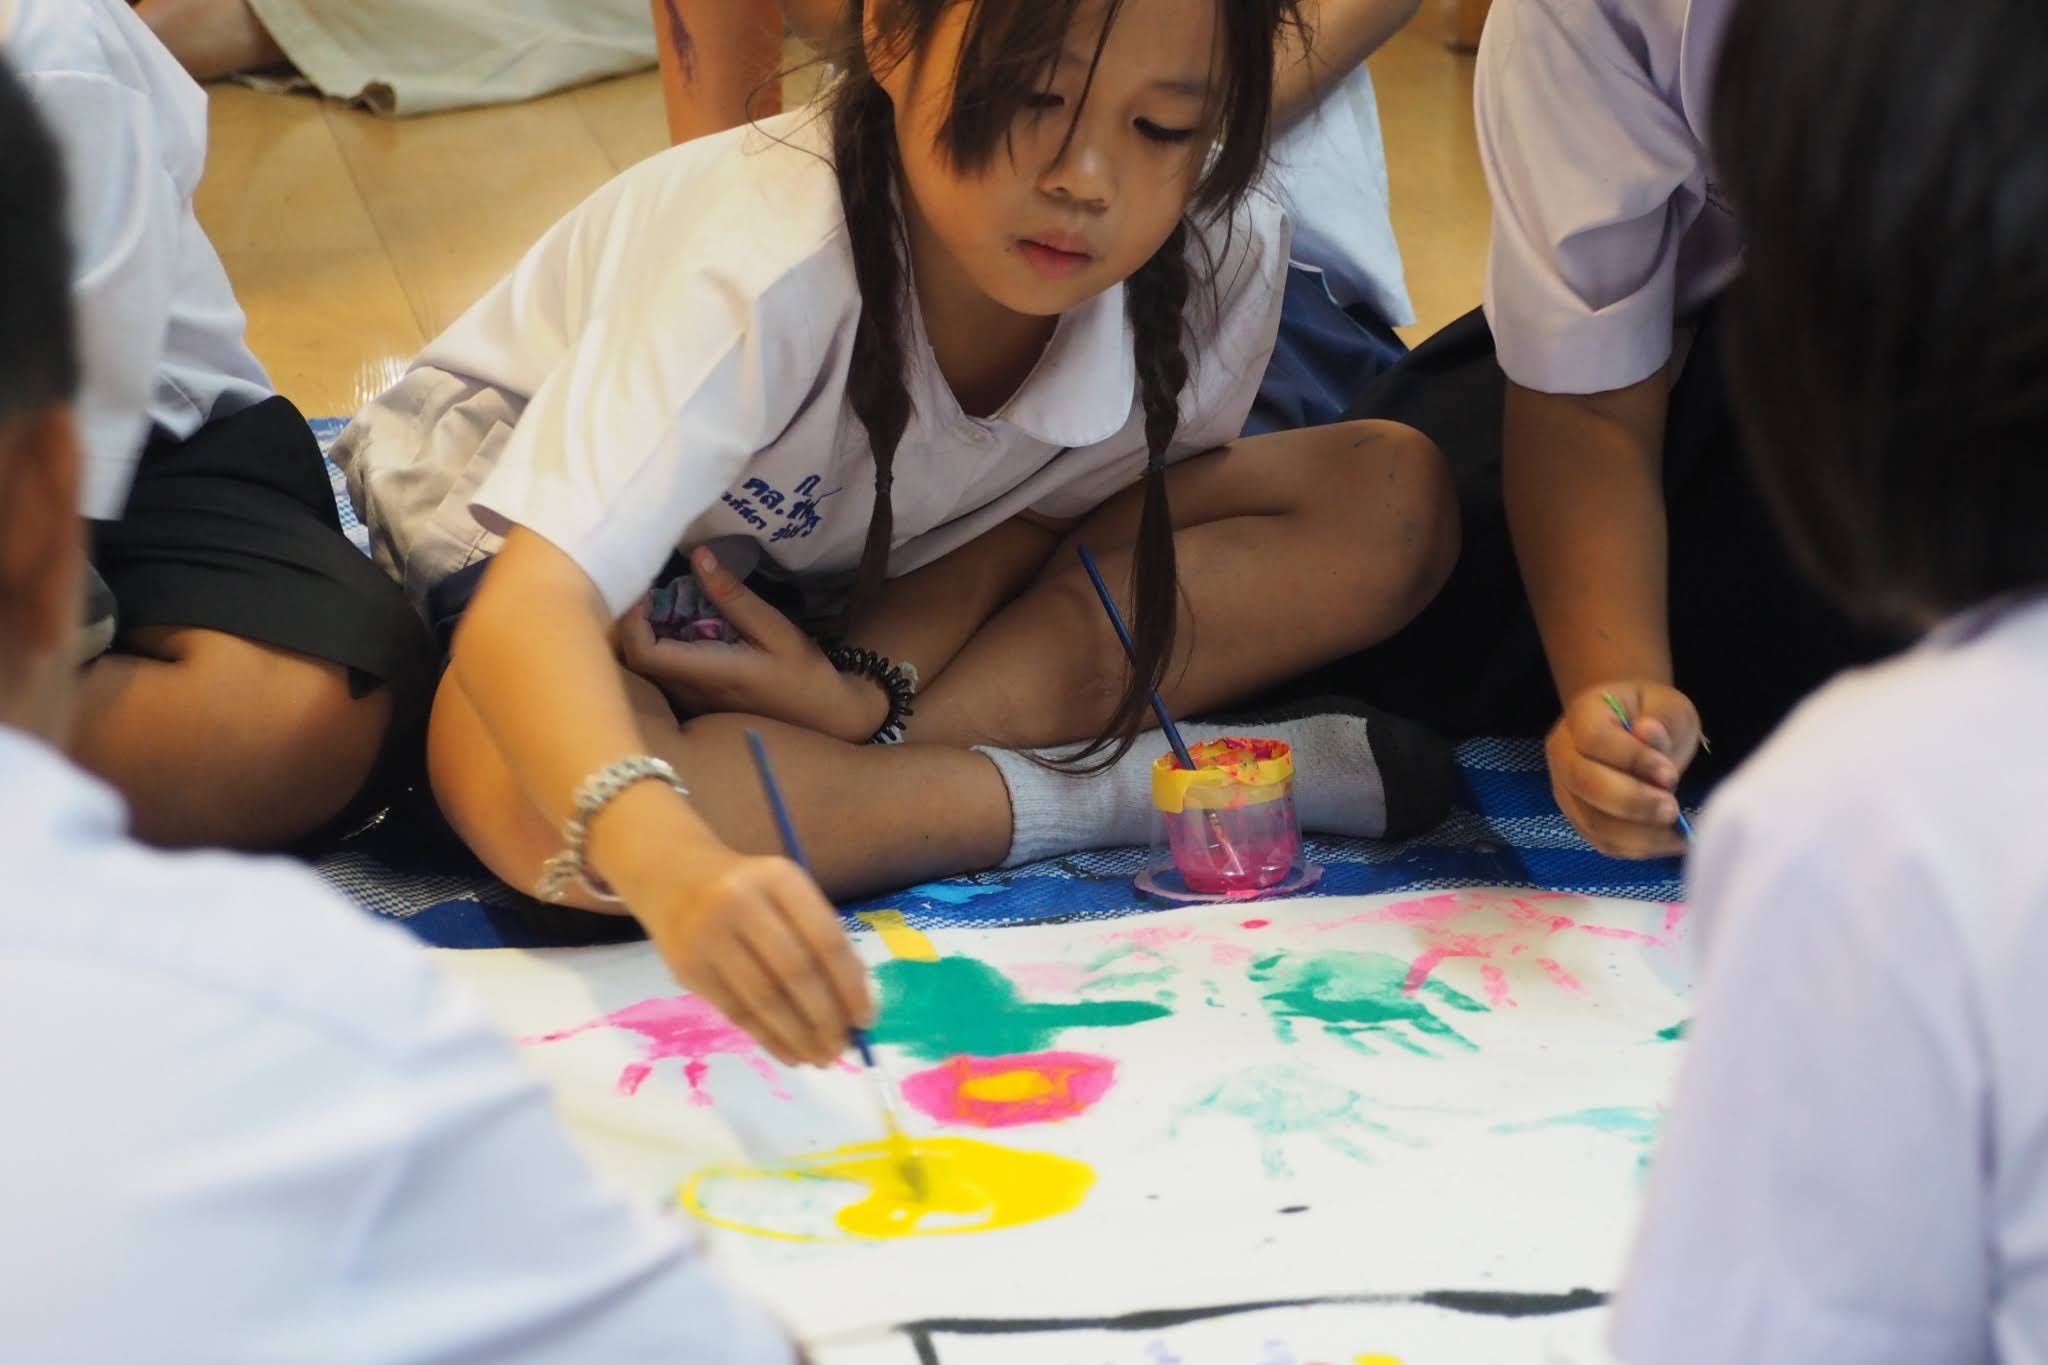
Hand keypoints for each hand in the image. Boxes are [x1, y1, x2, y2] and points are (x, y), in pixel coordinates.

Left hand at [618, 546, 884, 742]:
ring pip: (646, 671)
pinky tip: (679, 627)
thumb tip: (699, 555)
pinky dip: (660, 647)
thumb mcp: (776, 629)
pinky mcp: (698, 705)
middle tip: (649, 590)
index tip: (644, 590)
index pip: (645, 654)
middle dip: (632, 624)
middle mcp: (692, 694)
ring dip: (645, 635)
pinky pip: (663, 675)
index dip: (631, 621)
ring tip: (663, 604)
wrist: (824, 717)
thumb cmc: (804, 673)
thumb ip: (733, 596)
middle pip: (635, 663)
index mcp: (710, 674)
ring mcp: (692, 704)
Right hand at [635, 843, 874, 1066]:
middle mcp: (742, 902)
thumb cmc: (747, 891)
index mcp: (779, 879)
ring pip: (764, 999)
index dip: (849, 985)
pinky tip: (790, 1053)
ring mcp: (709, 936)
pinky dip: (768, 1039)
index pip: (825, 939)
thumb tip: (852, 1006)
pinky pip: (736, 1013)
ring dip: (798, 1036)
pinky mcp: (687, 968)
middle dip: (825, 1018)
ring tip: (820, 1057)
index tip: (865, 1019)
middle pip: (795, 972)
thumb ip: (818, 937)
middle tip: (842, 1048)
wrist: (672, 876)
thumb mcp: (785, 893)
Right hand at [1546, 682, 1700, 858]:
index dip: (1631, 759)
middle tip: (1672, 809)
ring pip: (1592, 820)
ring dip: (1638, 833)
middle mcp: (1563, 753)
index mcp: (1583, 715)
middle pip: (1584, 783)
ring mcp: (1567, 789)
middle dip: (1631, 802)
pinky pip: (1603, 841)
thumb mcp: (1668, 706)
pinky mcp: (1579, 818)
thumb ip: (1662, 719)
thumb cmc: (1653, 716)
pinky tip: (1669, 840)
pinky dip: (1638, 847)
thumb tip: (1647, 733)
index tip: (1670, 774)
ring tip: (1677, 830)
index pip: (1594, 739)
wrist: (1634, 729)